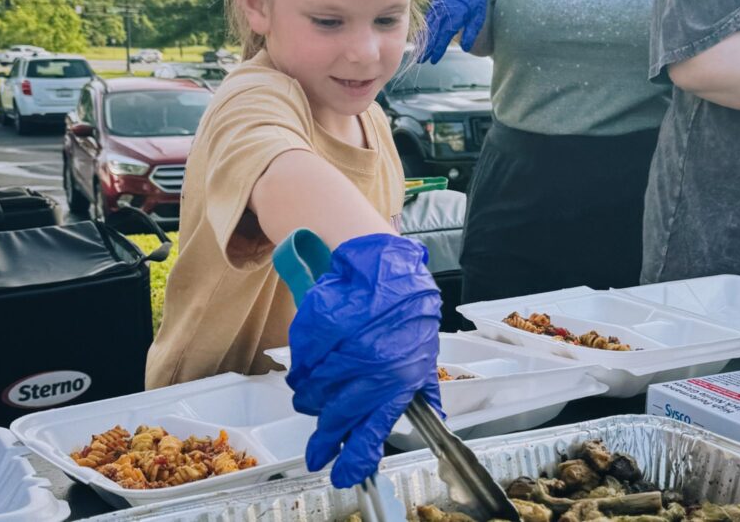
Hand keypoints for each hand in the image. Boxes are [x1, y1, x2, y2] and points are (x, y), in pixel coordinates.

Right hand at [285, 233, 442, 488]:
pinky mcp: (319, 327)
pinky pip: (302, 362)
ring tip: (317, 391)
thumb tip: (436, 418)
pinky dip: (303, 367)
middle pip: (336, 414)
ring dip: (313, 397)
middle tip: (319, 446)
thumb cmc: (405, 309)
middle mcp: (371, 365)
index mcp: (399, 376)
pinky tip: (312, 362)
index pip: (374, 426)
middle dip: (326, 433)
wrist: (382, 265)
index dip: (356, 455)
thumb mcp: (422, 350)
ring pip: (314, 390)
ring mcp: (342, 346)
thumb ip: (422, 388)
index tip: (342, 474)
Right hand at [418, 0, 488, 63]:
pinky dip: (423, 30)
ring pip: (428, 27)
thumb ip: (471, 33)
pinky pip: (428, 20)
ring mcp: (438, 7)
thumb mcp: (478, 17)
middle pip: (434, 33)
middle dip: (427, 48)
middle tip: (421, 61)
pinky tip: (420, 40)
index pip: (445, 35)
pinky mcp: (434, 5)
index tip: (434, 60)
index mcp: (456, 15)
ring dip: (423, 41)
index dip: (439, 49)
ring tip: (418, 53)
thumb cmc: (475, 2)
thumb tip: (465, 49)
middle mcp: (444, 12)